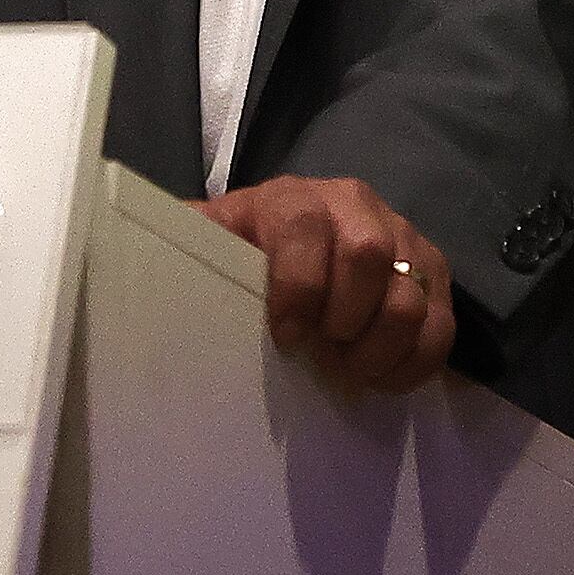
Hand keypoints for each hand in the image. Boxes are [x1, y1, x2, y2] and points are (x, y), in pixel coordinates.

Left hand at [193, 175, 455, 393]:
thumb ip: (183, 240)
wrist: (296, 239)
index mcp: (294, 198)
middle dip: (345, 320)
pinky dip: (414, 362)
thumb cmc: (245, 253)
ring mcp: (402, 235)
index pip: (305, 229)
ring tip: (347, 368)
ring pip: (411, 296)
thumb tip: (131, 244)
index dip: (298, 287)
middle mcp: (356, 205)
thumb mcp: (209, 241)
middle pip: (370, 256)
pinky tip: (380, 377)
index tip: (286, 336)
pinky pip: (442, 323)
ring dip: (379, 349)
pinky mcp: (432, 271)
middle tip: (323, 353)